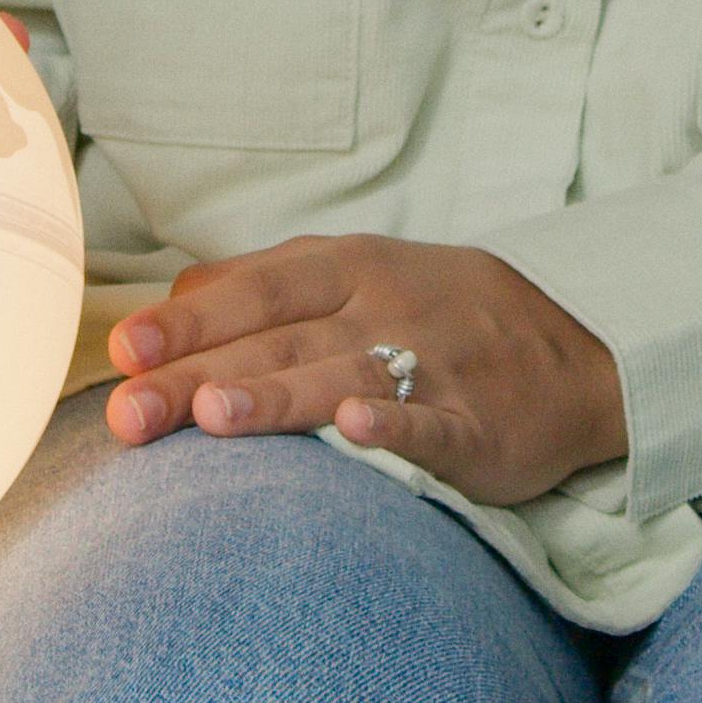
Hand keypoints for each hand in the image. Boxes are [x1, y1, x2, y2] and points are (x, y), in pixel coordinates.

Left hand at [106, 233, 624, 505]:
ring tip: (214, 418)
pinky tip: (357, 431)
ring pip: (342, 379)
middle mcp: (381, 311)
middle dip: (199, 376)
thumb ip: (266, 285)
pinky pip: (433, 424)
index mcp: (347, 271)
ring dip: (278, 395)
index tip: (124, 350)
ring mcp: (431, 366)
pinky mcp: (476, 425)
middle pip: (278, 342)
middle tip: (130, 412)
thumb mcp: (358, 275)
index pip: (253, 293)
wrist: (577, 347)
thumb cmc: (440, 312)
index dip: (187, 322)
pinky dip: (397, 427)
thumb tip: (169, 301)